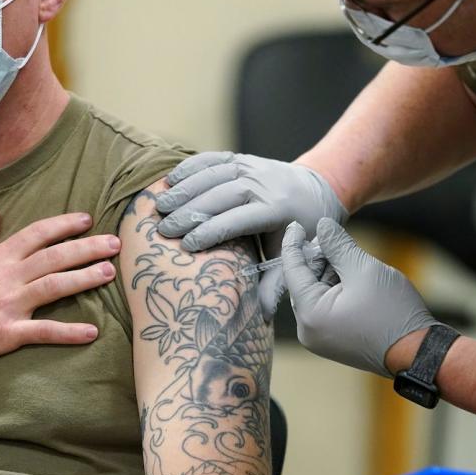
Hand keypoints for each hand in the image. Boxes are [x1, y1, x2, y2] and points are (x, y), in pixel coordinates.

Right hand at [0, 210, 120, 371]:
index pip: (36, 234)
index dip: (63, 225)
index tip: (87, 219)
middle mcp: (7, 278)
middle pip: (54, 257)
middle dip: (87, 248)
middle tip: (115, 243)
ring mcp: (9, 306)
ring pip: (54, 286)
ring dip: (85, 279)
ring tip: (109, 273)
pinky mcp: (8, 334)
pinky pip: (43, 331)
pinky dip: (68, 332)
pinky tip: (92, 332)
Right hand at [155, 152, 347, 319]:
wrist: (316, 191)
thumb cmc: (300, 230)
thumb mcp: (294, 256)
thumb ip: (277, 283)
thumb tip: (263, 316)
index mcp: (277, 210)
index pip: (238, 220)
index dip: (211, 232)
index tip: (186, 246)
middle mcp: (265, 184)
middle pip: (222, 196)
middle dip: (190, 212)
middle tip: (163, 229)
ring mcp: (254, 168)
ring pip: (214, 174)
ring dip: (184, 189)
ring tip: (159, 206)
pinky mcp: (244, 160)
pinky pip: (214, 159)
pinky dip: (191, 167)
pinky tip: (169, 180)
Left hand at [281, 218, 435, 376]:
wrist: (417, 351)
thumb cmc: (392, 312)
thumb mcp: (363, 268)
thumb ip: (338, 244)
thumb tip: (322, 226)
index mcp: (310, 315)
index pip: (292, 270)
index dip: (293, 244)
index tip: (296, 225)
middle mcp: (308, 331)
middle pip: (302, 283)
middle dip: (317, 260)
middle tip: (336, 241)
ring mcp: (319, 339)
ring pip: (315, 294)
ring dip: (329, 274)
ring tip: (352, 263)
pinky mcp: (332, 341)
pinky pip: (324, 308)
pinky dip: (334, 290)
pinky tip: (353, 280)